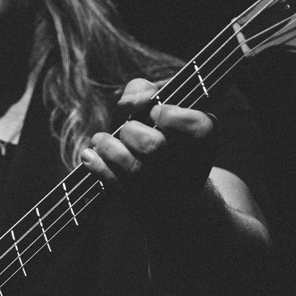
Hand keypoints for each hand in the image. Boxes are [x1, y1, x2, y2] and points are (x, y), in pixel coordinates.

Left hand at [81, 78, 217, 205]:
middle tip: (128, 131)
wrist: (171, 192)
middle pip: (153, 147)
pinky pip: (116, 185)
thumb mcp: (159, 106)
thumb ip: (143, 91)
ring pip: (133, 169)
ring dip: (109, 148)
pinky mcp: (143, 205)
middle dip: (131, 132)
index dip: (169, 116)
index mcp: (205, 139)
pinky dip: (97, 165)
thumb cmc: (160, 135)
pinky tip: (91, 155)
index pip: (197, 126)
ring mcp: (167, 191)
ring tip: (102, 141)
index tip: (154, 113)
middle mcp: (191, 168)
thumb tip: (129, 104)